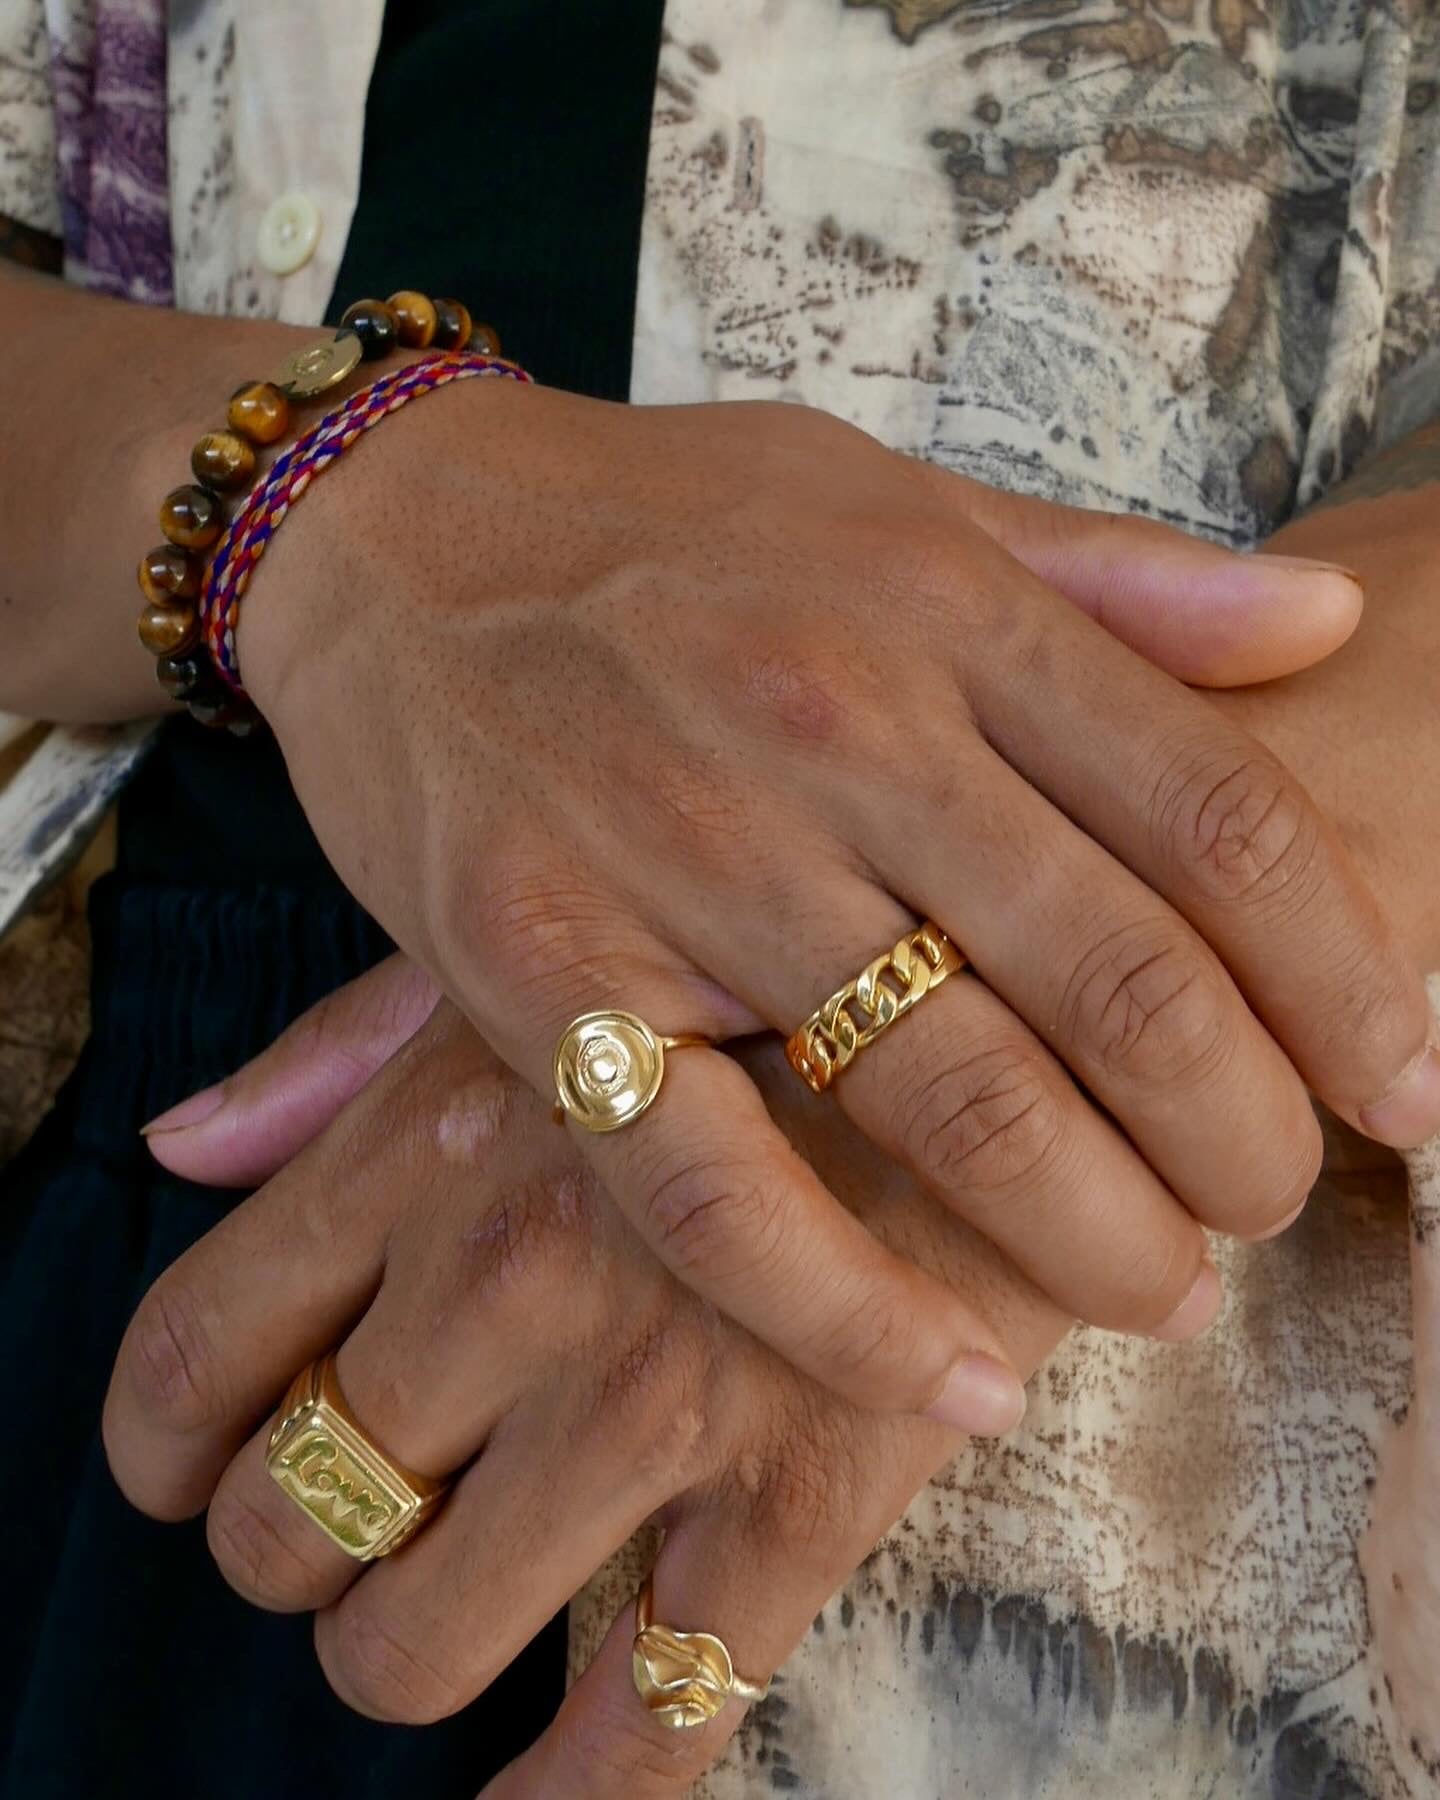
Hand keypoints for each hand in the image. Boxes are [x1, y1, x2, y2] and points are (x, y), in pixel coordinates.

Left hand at [108, 957, 1071, 1798]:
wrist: (1032, 982)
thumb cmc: (762, 962)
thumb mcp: (548, 952)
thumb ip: (345, 1052)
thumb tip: (180, 1143)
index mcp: (426, 1142)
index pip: (196, 1351)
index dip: (166, 1449)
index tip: (192, 1478)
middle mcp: (507, 1278)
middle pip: (289, 1519)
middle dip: (294, 1556)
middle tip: (350, 1536)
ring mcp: (648, 1395)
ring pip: (413, 1646)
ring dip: (404, 1658)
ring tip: (448, 1621)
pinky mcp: (801, 1487)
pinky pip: (646, 1718)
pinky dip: (575, 1794)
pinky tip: (554, 1788)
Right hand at [235, 386, 1439, 1424]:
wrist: (396, 533)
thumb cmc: (662, 522)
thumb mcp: (898, 500)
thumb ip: (1110, 580)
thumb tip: (1324, 616)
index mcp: (947, 613)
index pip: (1220, 817)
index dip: (1349, 974)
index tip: (1404, 1082)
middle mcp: (836, 729)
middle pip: (1118, 977)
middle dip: (1242, 1136)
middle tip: (1275, 1206)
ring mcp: (685, 855)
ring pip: (949, 1093)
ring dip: (1093, 1235)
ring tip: (1159, 1294)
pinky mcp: (544, 971)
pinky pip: (716, 1188)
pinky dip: (846, 1312)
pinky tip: (953, 1382)